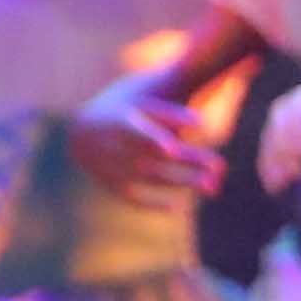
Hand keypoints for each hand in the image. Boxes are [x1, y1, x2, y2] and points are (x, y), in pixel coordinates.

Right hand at [74, 75, 219, 208]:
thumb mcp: (146, 93)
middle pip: (156, 154)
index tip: (178, 142)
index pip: (140, 128)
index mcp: (122, 118)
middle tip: (219, 167)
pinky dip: (151, 203)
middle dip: (188, 160)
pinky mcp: (112, 184)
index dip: (158, 135)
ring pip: (151, 175)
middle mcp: (115, 144)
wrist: (81, 130)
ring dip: (182, 181)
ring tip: (213, 186)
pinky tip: (177, 207)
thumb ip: (177, 98)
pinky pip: (132, 196)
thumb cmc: (126, 106)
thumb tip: (204, 118)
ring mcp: (112, 166)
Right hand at [260, 78, 300, 197]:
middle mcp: (284, 106)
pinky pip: (267, 152)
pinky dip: (268, 168)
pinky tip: (273, 186)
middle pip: (279, 128)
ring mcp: (275, 120)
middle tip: (293, 173)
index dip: (298, 133)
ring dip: (273, 162)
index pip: (298, 114)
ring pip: (269, 141)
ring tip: (279, 185)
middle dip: (285, 151)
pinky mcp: (271, 134)